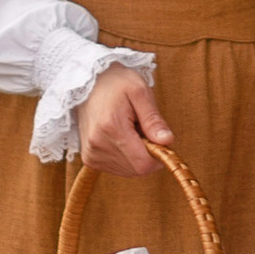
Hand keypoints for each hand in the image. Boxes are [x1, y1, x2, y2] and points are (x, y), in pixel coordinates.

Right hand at [78, 62, 173, 177]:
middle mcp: (97, 145)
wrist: (87, 82)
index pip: (143, 163)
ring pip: (128, 171)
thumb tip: (167, 141)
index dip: (158, 156)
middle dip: (148, 154)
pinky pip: (117, 169)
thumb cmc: (116, 83)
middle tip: (143, 129)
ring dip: (136, 155)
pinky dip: (125, 157)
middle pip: (137, 169)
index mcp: (112, 127)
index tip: (159, 139)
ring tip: (130, 130)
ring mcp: (91, 153)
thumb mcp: (140, 92)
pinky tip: (121, 138)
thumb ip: (153, 119)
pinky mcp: (89, 158)